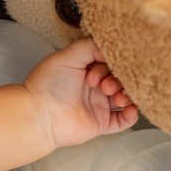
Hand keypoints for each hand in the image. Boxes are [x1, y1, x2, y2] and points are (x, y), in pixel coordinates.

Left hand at [24, 38, 138, 147]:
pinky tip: (129, 109)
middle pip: (120, 80)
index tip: (99, 68)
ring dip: (128, 96)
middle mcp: (92, 87)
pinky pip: (124, 121)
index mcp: (85, 70)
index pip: (110, 62)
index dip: (110, 64)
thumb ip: (90, 47)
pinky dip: (131, 115)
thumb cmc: (46, 85)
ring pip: (125, 98)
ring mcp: (97, 105)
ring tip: (117, 97)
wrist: (38, 114)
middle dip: (118, 81)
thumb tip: (112, 47)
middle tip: (104, 86)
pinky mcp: (100, 123)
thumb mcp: (67, 56)